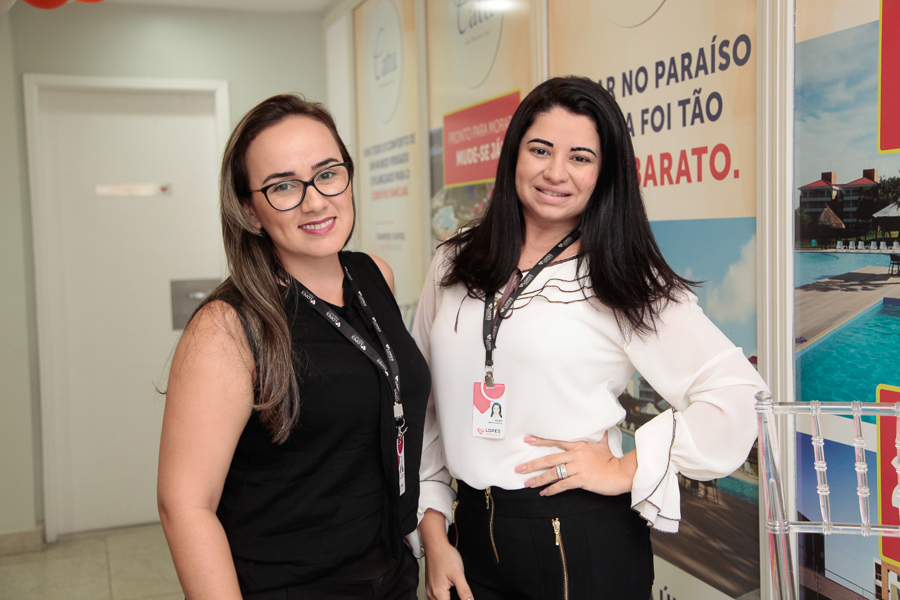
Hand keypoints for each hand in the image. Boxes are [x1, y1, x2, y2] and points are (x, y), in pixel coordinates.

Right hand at [424, 538, 473, 599]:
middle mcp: (431, 593)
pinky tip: (450, 593)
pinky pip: (435, 597)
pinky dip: (443, 598)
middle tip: (462, 595)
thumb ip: (464, 591)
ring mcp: (430, 589)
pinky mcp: (430, 585)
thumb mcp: (458, 574)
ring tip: (457, 595)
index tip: (464, 598)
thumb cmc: (445, 556)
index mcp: (438, 593)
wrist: (436, 545)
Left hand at [514, 433, 636, 496]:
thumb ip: (597, 437)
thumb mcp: (603, 444)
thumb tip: (601, 428)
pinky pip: (563, 485)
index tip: (527, 440)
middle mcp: (576, 455)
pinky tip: (544, 493)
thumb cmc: (612, 460)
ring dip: (539, 479)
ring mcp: (578, 468)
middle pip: (550, 459)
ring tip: (527, 483)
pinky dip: (552, 490)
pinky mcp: (581, 480)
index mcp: (579, 446)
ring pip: (553, 473)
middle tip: (519, 468)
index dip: (541, 441)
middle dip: (533, 464)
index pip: (556, 441)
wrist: (621, 473)